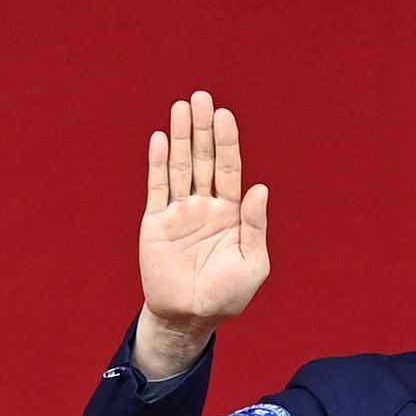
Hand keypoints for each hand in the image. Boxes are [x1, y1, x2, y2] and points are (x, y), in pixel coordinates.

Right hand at [133, 91, 268, 376]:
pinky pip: (157, 187)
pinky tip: (160, 138)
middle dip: (203, 129)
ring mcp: (179, 212)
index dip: (227, 141)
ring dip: (180, 137)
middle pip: (203, 159)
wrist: (189, 318)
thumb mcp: (252, 264)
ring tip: (181, 107)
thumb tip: (260, 188)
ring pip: (179, 167)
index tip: (224, 115)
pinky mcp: (155, 223)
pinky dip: (158, 163)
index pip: (228, 168)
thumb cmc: (226, 296)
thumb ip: (255, 226)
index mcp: (231, 213)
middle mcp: (204, 206)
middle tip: (202, 97)